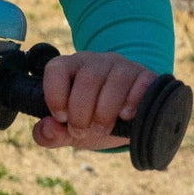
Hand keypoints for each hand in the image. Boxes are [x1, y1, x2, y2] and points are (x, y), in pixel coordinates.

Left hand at [32, 51, 157, 150]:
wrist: (123, 121)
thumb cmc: (89, 120)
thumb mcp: (66, 131)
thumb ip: (49, 133)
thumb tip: (48, 128)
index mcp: (69, 67)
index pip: (56, 69)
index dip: (55, 96)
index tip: (61, 118)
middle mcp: (94, 61)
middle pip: (87, 79)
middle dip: (81, 112)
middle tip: (81, 131)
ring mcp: (122, 66)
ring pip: (116, 81)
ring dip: (106, 112)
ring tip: (101, 129)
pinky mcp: (145, 76)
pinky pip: (142, 84)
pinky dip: (132, 104)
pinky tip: (125, 116)